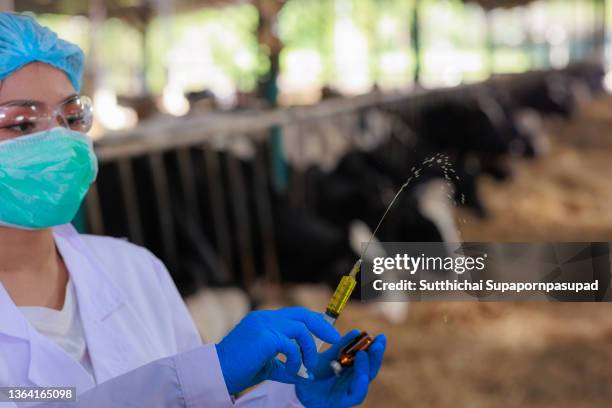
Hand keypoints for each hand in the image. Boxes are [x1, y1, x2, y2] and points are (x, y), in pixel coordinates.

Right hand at [215, 307, 340, 394]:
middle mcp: (265, 318)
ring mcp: (265, 325)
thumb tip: (304, 372)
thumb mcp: (266, 364)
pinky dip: (296, 361)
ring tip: (307, 367)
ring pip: (301, 330)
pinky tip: (292, 372)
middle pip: (302, 315)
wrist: (216, 373)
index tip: (328, 331)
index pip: (295, 314)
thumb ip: (283, 362)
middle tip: (334, 339)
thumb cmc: (238, 370)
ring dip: (309, 350)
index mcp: (264, 320)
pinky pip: (291, 346)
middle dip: (322, 326)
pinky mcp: (265, 337)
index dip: (314, 320)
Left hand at [295, 330, 386, 407]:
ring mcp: (348, 392)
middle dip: (376, 355)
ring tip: (365, 353)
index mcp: (352, 369)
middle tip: (379, 342)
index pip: (368, 358)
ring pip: (365, 380)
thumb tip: (356, 332)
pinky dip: (360, 385)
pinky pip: (356, 395)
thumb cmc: (314, 374)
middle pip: (370, 368)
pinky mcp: (341, 402)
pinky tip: (361, 376)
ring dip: (367, 367)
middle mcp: (353, 381)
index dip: (375, 347)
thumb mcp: (327, 357)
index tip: (380, 336)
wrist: (297, 391)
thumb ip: (340, 346)